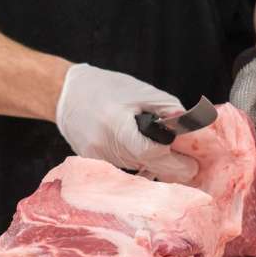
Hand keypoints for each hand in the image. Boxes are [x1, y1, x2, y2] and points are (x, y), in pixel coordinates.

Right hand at [56, 64, 198, 182]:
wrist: (65, 94)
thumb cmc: (106, 88)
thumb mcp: (141, 91)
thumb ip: (167, 109)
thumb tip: (190, 126)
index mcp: (117, 124)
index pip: (151, 152)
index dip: (173, 158)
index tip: (191, 161)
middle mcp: (104, 146)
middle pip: (147, 166)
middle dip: (170, 167)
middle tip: (189, 167)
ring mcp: (96, 158)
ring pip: (136, 168)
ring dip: (151, 162)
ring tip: (158, 148)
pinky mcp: (92, 163)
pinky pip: (123, 168)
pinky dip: (134, 161)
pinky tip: (134, 148)